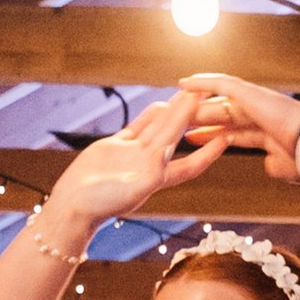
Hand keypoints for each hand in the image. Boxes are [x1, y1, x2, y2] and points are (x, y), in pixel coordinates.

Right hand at [44, 88, 232, 236]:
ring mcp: (133, 155)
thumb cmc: (100, 205)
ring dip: (174, 112)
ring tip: (190, 94)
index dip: (208, 153)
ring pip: (158, 128)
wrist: (72, 205)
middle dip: (192, 117)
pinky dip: (149, 116)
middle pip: (176, 136)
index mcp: (157, 179)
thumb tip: (164, 160)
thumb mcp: (128, 191)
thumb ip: (146, 176)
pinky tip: (160, 103)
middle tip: (209, 97)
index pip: (190, 164)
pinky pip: (138, 127)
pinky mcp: (116, 148)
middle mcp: (149, 165)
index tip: (227, 138)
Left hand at [182, 72, 299, 178]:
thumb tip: (268, 164)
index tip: (193, 139)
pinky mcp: (250, 93)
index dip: (212, 136)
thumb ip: (275, 165)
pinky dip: (203, 83)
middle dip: (200, 120)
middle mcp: (260, 112)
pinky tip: (185, 84)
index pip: (233, 132)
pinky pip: (221, 84)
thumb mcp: (286, 166)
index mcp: (267, 130)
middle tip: (176, 123)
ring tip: (174, 104)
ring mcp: (255, 101)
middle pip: (222, 115)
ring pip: (219, 101)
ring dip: (197, 104)